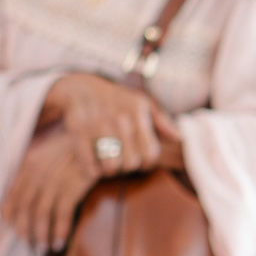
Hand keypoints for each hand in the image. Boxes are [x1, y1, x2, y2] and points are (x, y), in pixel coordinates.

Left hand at [0, 128, 100, 253]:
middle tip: (29, 242)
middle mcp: (38, 171)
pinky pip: (61, 214)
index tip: (11, 228)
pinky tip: (59, 241)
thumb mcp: (47, 154)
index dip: (10, 214)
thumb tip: (25, 197)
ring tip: (43, 246)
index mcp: (29, 163)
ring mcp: (54, 179)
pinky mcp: (72, 186)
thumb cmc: (72, 148)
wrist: (96, 137)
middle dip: (25, 229)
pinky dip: (59, 230)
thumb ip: (34, 172)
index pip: (13, 194)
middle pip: (25, 207)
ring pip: (40, 213)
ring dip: (41, 234)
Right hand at [42, 74, 178, 175]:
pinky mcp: (77, 131)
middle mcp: (118, 117)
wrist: (79, 87)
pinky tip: (93, 159)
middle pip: (131, 163)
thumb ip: (162, 120)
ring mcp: (96, 124)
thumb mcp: (141, 102)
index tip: (139, 158)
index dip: (146, 162)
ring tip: (108, 160)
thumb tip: (178, 137)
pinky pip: (90, 165)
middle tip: (121, 158)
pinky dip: (92, 168)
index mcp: (136, 111)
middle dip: (127, 165)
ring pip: (111, 166)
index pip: (150, 154)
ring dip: (109, 168)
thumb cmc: (116, 99)